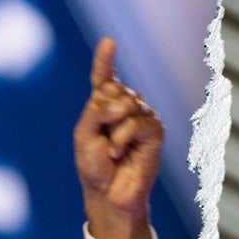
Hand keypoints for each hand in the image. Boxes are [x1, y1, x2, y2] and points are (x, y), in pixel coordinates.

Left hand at [74, 37, 161, 238]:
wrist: (107, 195)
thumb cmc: (95, 168)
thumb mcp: (84, 133)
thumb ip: (96, 109)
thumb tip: (124, 102)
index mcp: (106, 107)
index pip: (105, 79)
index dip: (105, 61)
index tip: (109, 42)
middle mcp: (126, 109)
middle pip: (115, 89)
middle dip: (103, 111)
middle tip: (102, 136)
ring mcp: (142, 119)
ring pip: (127, 104)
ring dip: (113, 128)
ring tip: (112, 150)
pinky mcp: (154, 133)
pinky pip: (138, 121)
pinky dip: (124, 136)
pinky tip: (120, 152)